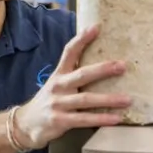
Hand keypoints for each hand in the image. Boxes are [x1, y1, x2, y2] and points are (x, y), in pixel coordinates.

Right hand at [13, 25, 129, 149]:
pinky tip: (115, 118)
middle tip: (123, 65)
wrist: (25, 125)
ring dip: (108, 99)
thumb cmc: (49, 103)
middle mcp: (58, 86)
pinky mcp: (60, 121)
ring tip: (127, 99)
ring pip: (86, 99)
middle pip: (82, 74)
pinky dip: (100, 119)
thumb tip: (103, 67)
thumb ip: (74, 76)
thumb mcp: (57, 85)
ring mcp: (58, 104)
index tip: (96, 27)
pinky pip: (83, 119)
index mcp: (59, 75)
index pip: (69, 52)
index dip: (82, 39)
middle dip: (103, 69)